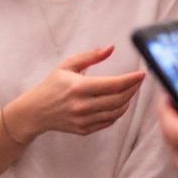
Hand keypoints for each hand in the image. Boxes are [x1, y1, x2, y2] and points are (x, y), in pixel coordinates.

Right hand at [6, 45, 144, 141]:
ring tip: (131, 91)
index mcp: (78, 87)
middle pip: (118, 100)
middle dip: (133, 89)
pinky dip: (118, 113)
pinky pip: (108, 122)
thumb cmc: (52, 85)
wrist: (36, 111)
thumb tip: (111, 48)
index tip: (141, 74)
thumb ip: (90, 56)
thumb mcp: (67, 65)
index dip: (131, 80)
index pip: (113, 85)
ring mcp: (83, 120)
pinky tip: (120, 103)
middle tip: (138, 81)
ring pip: (116, 113)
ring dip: (127, 102)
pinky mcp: (84, 129)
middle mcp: (82, 106)